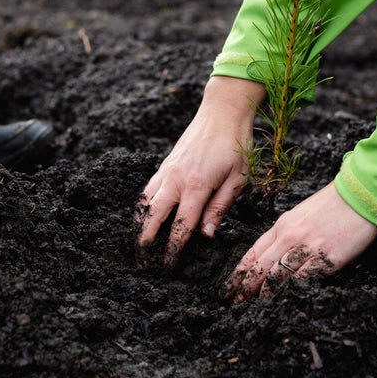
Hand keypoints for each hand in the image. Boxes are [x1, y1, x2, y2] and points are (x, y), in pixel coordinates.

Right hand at [136, 75, 265, 265]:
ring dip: (139, 224)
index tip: (167, 267)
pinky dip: (142, 205)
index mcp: (196, 186)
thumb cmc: (236, 144)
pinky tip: (144, 215)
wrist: (222, 110)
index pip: (180, 226)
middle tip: (142, 263)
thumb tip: (206, 235)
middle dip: (145, 242)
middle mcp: (175, 179)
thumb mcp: (238, 179)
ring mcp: (167, 170)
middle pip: (152, 216)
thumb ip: (220, 208)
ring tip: (138, 244)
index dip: (172, 249)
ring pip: (144, 202)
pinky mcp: (165, 163)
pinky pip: (147, 189)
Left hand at [223, 181, 376, 301]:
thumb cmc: (333, 205)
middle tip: (236, 303)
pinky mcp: (326, 259)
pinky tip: (282, 303)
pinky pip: (302, 280)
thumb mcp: (301, 214)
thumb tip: (274, 253)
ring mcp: (307, 248)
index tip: (229, 287)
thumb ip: (286, 233)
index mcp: (282, 225)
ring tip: (254, 307)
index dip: (239, 272)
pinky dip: (290, 293)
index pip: (253, 252)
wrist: (361, 196)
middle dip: (246, 288)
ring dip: (263, 294)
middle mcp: (290, 236)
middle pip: (261, 267)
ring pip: (277, 276)